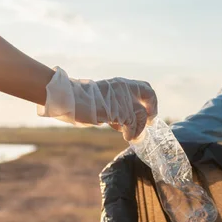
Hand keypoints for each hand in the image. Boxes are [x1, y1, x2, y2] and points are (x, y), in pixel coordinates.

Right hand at [39, 67, 156, 140]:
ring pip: (140, 114)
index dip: (151, 101)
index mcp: (121, 84)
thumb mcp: (103, 98)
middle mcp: (124, 88)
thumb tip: (124, 119)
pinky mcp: (117, 111)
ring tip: (132, 136)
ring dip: (139, 128)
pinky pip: (131, 124)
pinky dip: (131, 133)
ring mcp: (121, 99)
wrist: (69, 98)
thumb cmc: (81, 101)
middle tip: (149, 124)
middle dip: (151, 112)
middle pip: (149, 96)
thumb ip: (116, 104)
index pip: (145, 87)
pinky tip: (127, 137)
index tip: (149, 113)